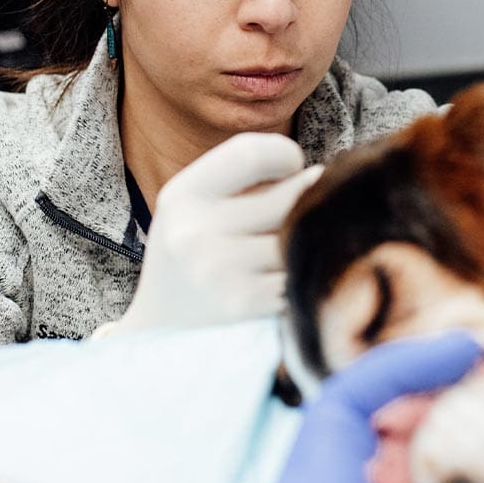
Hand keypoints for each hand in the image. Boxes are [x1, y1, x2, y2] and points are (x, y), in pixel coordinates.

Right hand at [103, 133, 323, 336]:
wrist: (162, 329)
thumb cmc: (192, 254)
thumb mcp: (196, 207)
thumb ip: (246, 181)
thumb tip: (321, 175)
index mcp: (183, 195)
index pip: (251, 153)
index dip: (285, 155)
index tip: (292, 167)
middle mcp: (195, 230)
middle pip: (287, 196)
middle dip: (305, 200)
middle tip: (305, 207)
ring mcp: (219, 270)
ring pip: (297, 237)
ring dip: (303, 240)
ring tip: (288, 246)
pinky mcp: (243, 304)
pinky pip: (296, 274)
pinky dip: (299, 274)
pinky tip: (283, 279)